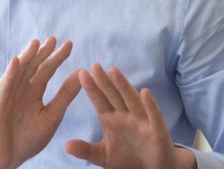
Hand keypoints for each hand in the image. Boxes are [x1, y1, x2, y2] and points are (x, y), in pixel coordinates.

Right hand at [0, 37, 80, 168]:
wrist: (7, 161)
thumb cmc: (27, 140)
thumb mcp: (52, 116)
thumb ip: (65, 95)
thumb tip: (81, 74)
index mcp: (33, 92)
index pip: (46, 70)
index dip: (56, 57)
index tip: (70, 44)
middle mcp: (19, 90)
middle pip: (32, 67)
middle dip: (42, 53)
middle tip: (54, 38)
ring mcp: (6, 96)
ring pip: (17, 73)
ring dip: (26, 57)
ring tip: (36, 43)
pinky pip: (3, 88)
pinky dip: (9, 74)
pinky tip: (16, 62)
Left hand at [65, 64, 191, 168]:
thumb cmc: (127, 159)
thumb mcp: (102, 156)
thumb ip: (86, 150)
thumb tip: (65, 145)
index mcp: (112, 119)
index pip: (100, 101)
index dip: (92, 88)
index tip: (81, 73)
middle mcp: (126, 116)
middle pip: (114, 95)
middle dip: (104, 81)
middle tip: (94, 65)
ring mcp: (142, 121)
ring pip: (131, 100)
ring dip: (123, 86)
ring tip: (114, 71)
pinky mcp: (157, 130)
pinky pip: (153, 115)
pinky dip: (149, 104)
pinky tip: (144, 92)